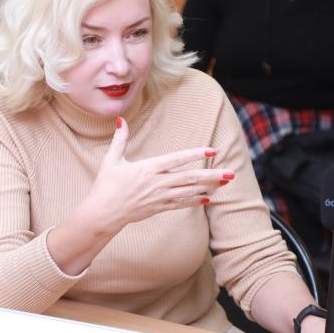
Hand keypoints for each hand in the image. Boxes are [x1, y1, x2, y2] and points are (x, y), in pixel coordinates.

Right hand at [85, 117, 233, 229]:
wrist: (103, 213)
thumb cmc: (106, 185)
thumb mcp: (111, 160)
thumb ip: (120, 139)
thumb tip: (120, 120)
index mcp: (148, 168)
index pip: (177, 159)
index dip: (195, 154)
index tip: (211, 150)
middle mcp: (157, 182)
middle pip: (190, 177)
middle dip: (212, 175)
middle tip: (230, 173)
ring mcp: (159, 196)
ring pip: (189, 190)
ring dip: (208, 186)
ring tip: (225, 183)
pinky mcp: (159, 207)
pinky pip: (181, 204)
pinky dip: (195, 201)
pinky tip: (208, 199)